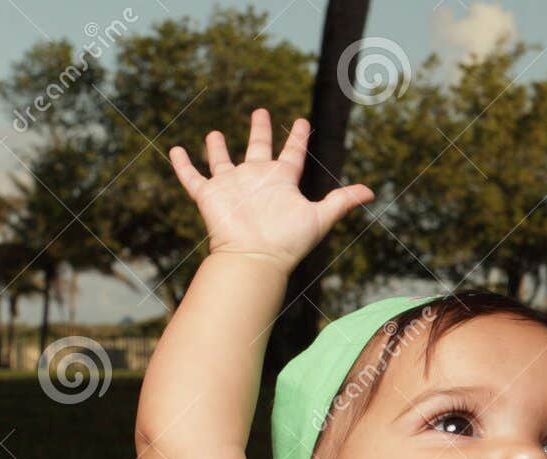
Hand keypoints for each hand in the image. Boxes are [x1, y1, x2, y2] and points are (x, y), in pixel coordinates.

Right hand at [168, 108, 373, 270]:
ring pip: (222, 162)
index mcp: (281, 182)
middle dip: (259, 130)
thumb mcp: (319, 218)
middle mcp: (256, 181)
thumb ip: (341, 202)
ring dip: (217, 148)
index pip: (292, 154)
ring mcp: (232, 188)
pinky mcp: (209, 196)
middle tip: (260, 112)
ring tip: (214, 134)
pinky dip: (182, 165)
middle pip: (258, 149)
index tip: (302, 122)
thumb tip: (371, 192)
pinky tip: (174, 150)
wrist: (253, 259)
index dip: (298, 138)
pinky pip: (192, 178)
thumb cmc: (286, 242)